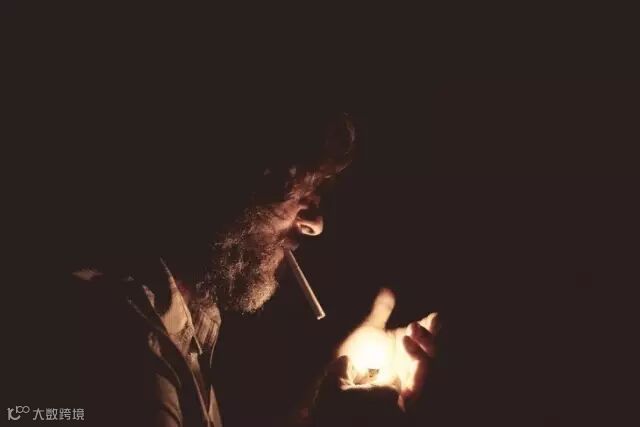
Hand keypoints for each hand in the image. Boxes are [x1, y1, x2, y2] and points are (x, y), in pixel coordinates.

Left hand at [336, 288, 439, 410]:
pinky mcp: (407, 393)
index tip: (434, 317)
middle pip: (436, 350)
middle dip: (430, 338)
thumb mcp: (370, 329)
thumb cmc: (355, 353)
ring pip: (432, 366)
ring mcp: (412, 377)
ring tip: (406, 339)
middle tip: (413, 326)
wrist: (341, 374)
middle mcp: (414, 360)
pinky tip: (411, 360)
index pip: (431, 332)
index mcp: (411, 344)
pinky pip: (421, 384)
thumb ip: (381, 311)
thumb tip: (387, 290)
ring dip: (424, 351)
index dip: (436, 326)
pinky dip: (420, 371)